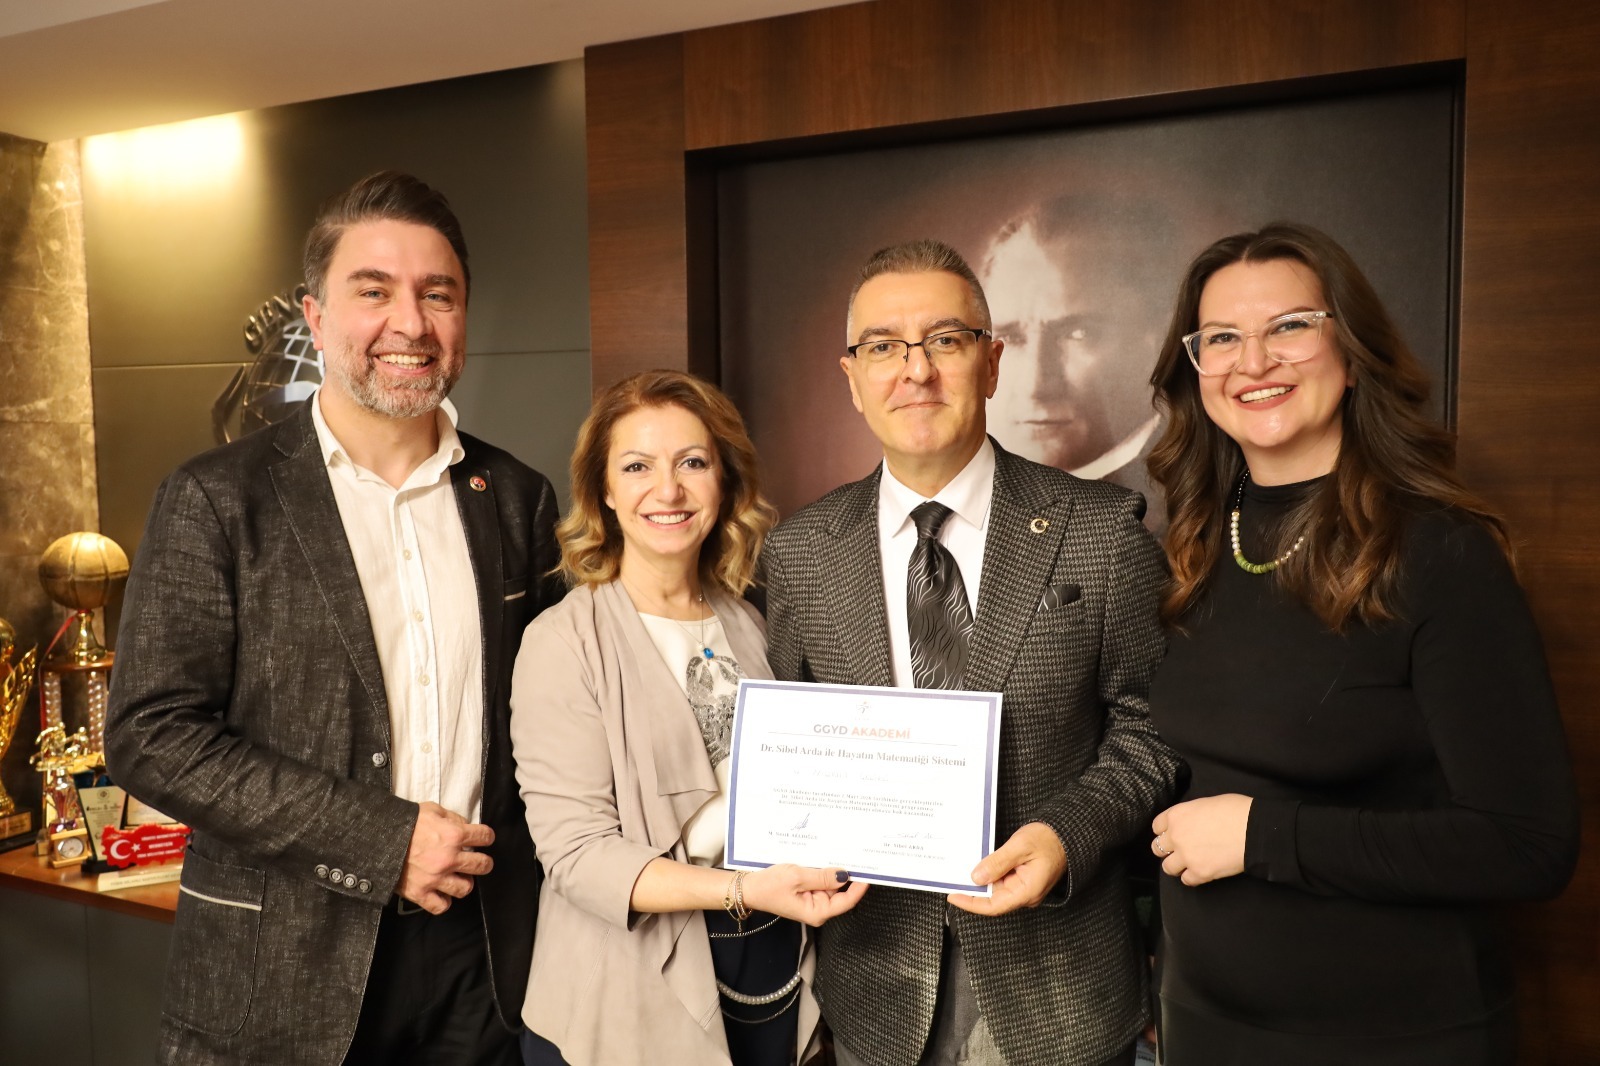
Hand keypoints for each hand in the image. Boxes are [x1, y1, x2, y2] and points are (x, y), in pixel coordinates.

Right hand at [397, 801, 494, 914]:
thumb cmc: (404, 822)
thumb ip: (452, 818)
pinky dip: (443, 901)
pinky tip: (442, 893)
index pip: (485, 837)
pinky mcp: (420, 893)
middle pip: (482, 865)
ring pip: (465, 888)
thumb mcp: (431, 810)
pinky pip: (441, 906)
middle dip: (484, 862)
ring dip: (464, 882)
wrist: (376, 839)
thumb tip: (465, 826)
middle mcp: (449, 858)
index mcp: (454, 835)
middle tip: (479, 862)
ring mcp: (435, 878)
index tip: (484, 839)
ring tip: (458, 877)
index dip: (487, 837)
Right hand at [741, 864, 867, 926]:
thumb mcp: (797, 878)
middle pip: (840, 891)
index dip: (859, 887)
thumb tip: (844, 875)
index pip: (847, 901)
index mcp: (817, 911)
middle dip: (845, 873)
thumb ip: (822, 876)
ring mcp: (812, 899)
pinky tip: (821, 857)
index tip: (869, 872)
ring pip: (830, 882)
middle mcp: (818, 907)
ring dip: (832, 869)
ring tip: (835, 851)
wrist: (748, 887)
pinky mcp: (807, 891)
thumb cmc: (768, 887)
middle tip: (854, 854)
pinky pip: (820, 879)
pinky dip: (822, 869)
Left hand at [948, 821, 1066, 915]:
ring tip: (961, 871)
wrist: (1067, 833)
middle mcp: (1026, 894)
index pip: (993, 906)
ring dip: (980, 881)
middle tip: (952, 880)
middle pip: (993, 899)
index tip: (954, 896)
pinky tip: (979, 865)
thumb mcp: (1020, 846)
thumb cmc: (1048, 839)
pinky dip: (989, 874)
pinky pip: (1002, 881)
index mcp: (1027, 891)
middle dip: (972, 891)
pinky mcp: (1023, 880)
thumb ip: (997, 863)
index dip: (971, 903)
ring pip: (996, 890)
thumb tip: (976, 878)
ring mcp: (1025, 888)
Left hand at [1151, 794, 1251, 886]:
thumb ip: (1191, 815)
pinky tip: (1201, 872)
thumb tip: (1194, 822)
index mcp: (1177, 815)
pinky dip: (1192, 877)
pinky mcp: (1200, 873)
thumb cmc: (1235, 810)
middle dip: (1168, 850)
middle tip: (1180, 851)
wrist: (1253, 829)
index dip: (1165, 831)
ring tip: (1188, 864)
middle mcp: (1176, 836)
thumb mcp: (1205, 803)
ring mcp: (1186, 856)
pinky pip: (1186, 880)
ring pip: (1168, 867)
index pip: (1157, 826)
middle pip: (1158, 848)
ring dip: (1177, 866)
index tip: (1172, 835)